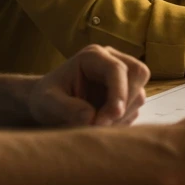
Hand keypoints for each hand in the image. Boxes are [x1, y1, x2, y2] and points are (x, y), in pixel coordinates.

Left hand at [28, 44, 149, 126]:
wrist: (47, 106)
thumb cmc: (45, 99)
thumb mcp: (47, 102)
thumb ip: (65, 108)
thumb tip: (90, 117)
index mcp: (93, 57)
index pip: (118, 68)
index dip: (119, 91)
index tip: (112, 116)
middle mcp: (111, 62)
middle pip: (138, 75)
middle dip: (125, 102)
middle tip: (103, 125)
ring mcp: (121, 78)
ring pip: (138, 94)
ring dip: (123, 115)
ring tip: (96, 127)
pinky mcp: (125, 95)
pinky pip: (134, 109)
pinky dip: (122, 122)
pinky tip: (102, 126)